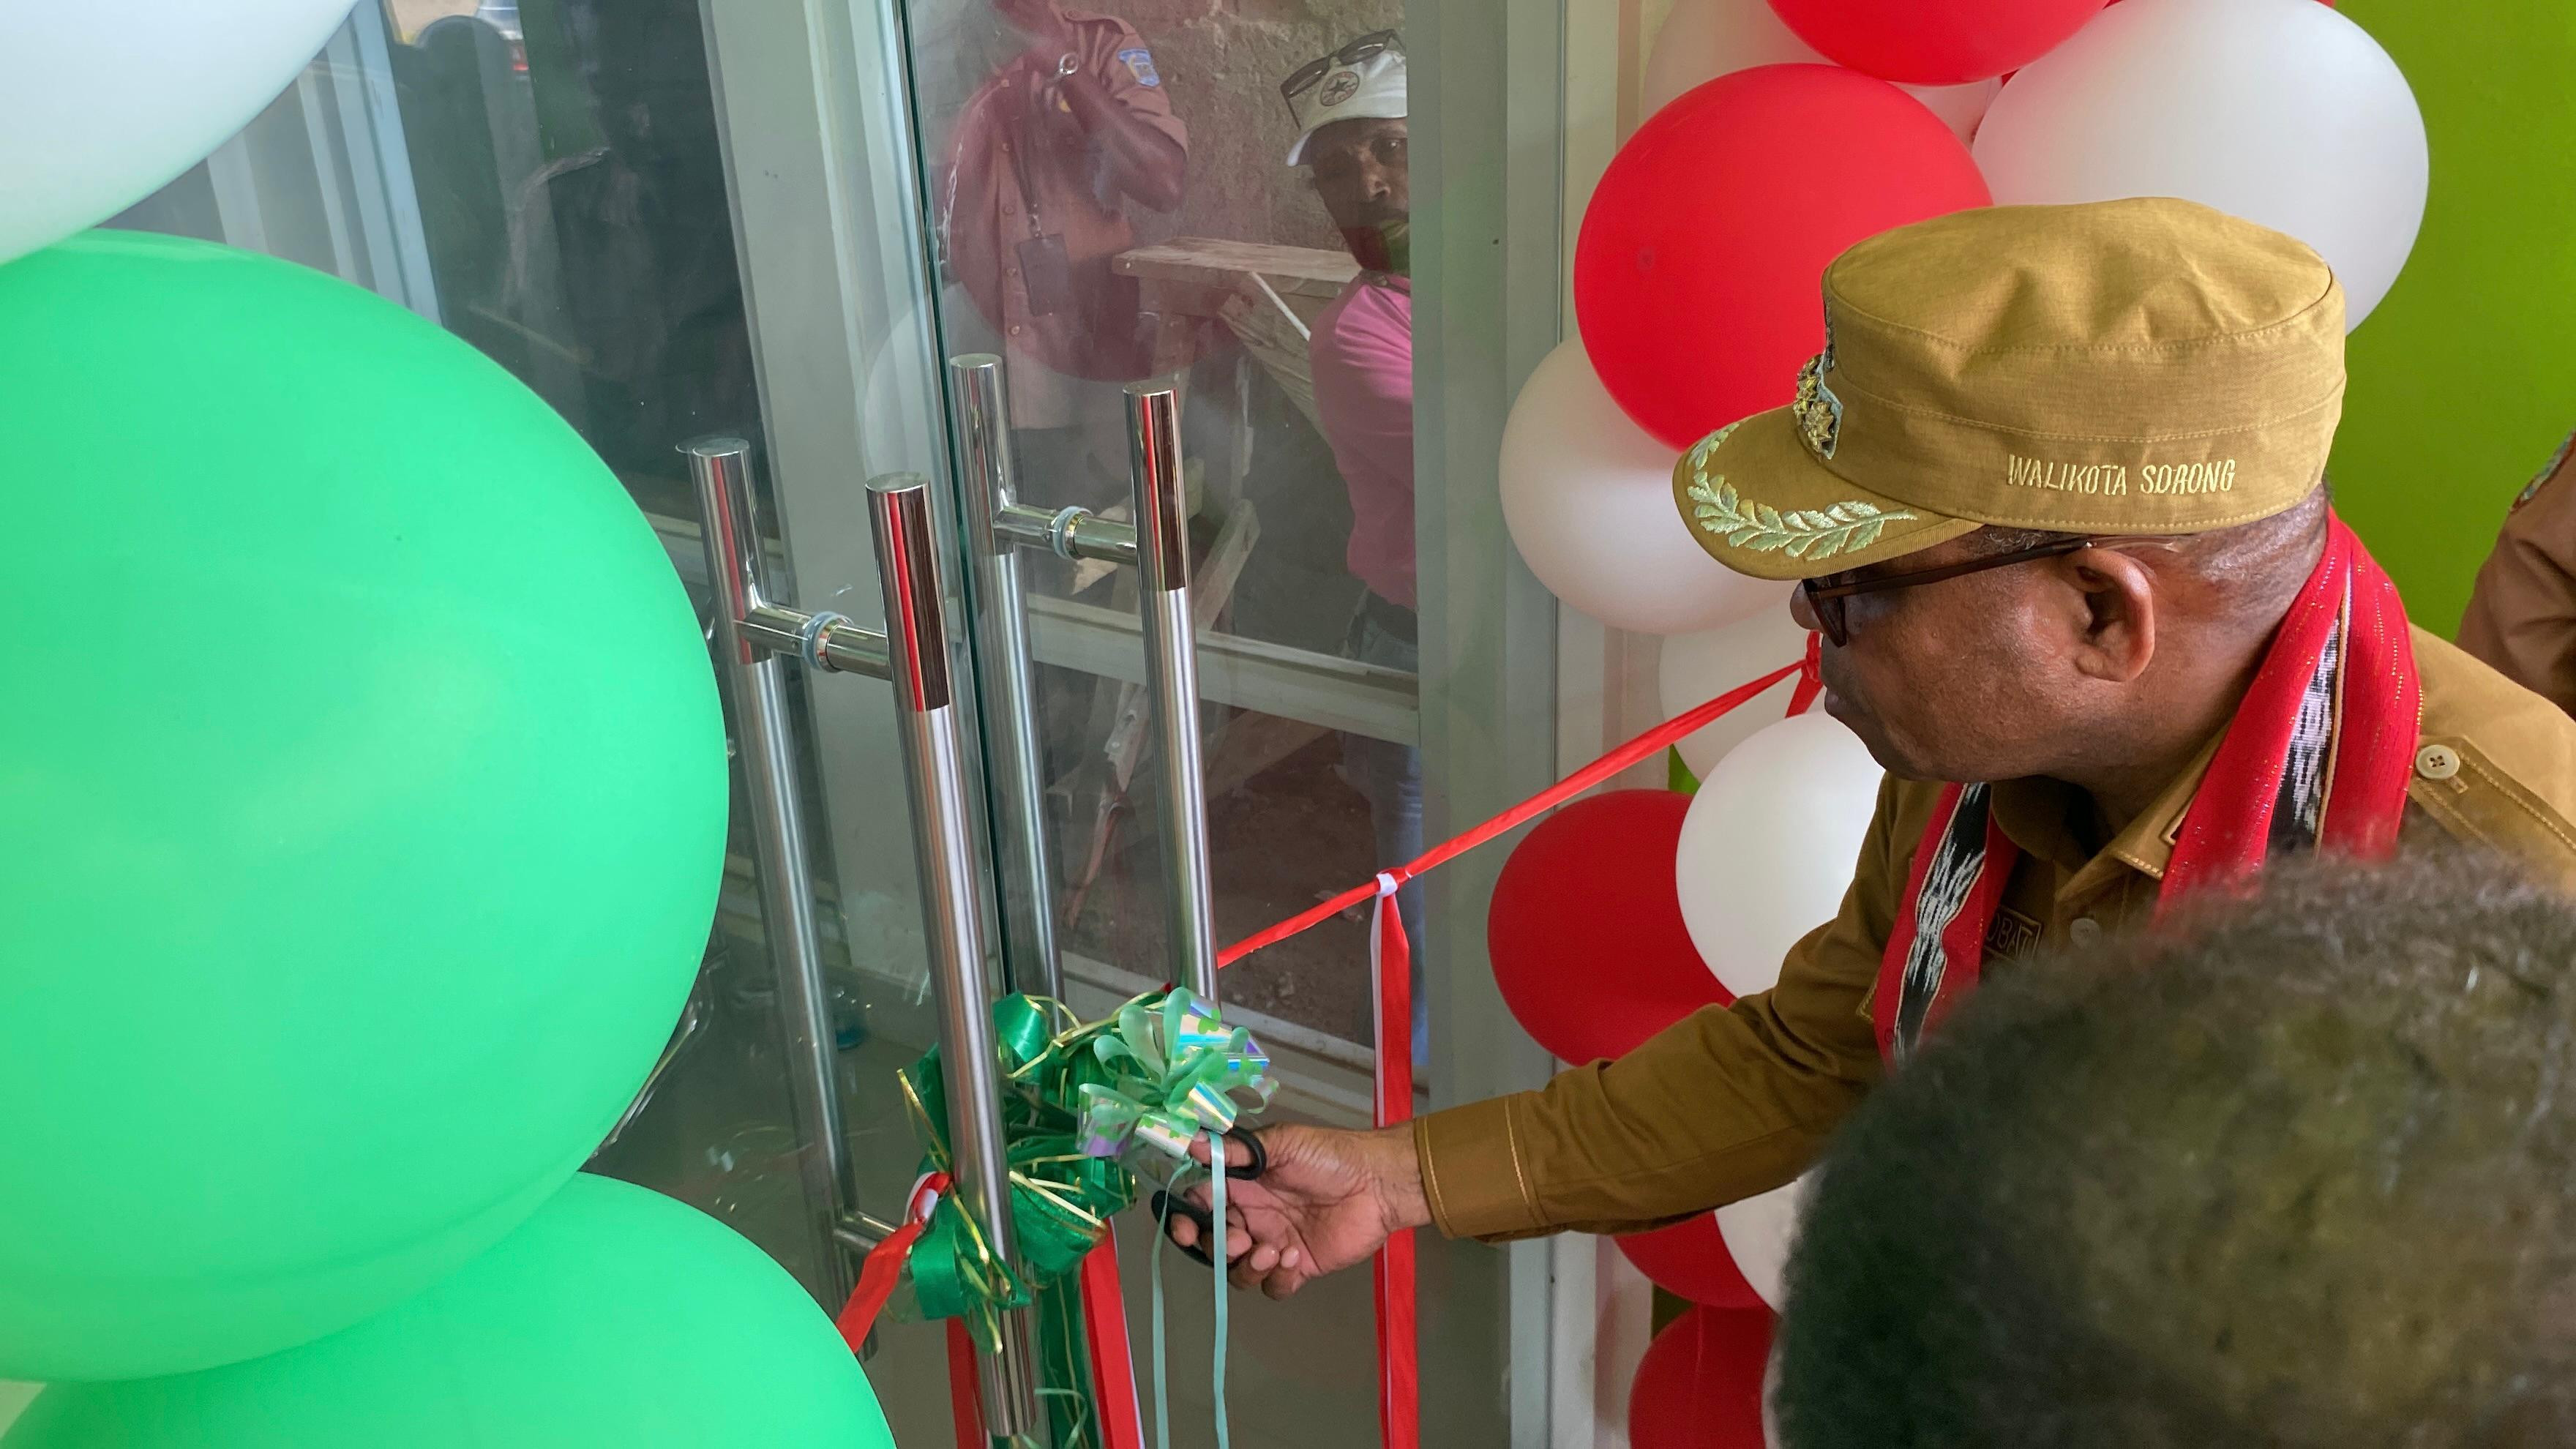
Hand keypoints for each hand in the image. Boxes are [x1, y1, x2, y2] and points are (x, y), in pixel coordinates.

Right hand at [1160, 1123, 1429, 1298]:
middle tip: (1240, 1241)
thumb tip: (1191, 1142)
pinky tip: (1296, 1258)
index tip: (1185, 1230)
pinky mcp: (1298, 1268)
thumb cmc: (1329, 1156)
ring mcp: (1273, 1245)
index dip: (1186, 1222)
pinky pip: (1273, 1287)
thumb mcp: (1281, 1143)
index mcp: (1241, 1186)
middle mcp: (1252, 1218)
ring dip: (1247, 1268)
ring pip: (1239, 1272)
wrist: (1377, 1182)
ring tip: (1274, 1251)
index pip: (1200, 1208)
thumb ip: (1237, 1150)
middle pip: (1214, 1246)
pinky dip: (1277, 1279)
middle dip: (1218, 1248)